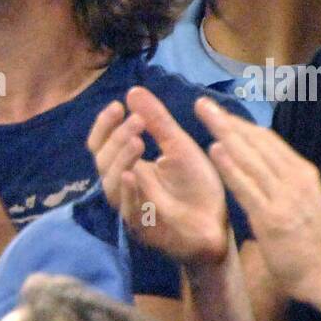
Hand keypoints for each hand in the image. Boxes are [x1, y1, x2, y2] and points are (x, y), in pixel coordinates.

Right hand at [86, 86, 227, 263]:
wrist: (219, 224)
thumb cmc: (197, 187)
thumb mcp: (179, 146)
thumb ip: (157, 121)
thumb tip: (133, 91)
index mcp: (128, 166)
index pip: (101, 145)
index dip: (104, 125)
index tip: (119, 106)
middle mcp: (124, 187)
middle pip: (102, 161)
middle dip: (116, 138)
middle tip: (137, 121)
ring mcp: (131, 208)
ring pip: (111, 184)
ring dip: (121, 160)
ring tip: (137, 141)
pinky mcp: (144, 229)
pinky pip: (128, 211)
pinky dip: (128, 192)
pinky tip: (133, 175)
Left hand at [196, 96, 320, 303]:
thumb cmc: (309, 243)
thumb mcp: (300, 203)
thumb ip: (281, 185)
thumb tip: (260, 168)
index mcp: (301, 173)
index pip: (267, 141)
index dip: (241, 125)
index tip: (219, 113)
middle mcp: (295, 179)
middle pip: (257, 142)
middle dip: (228, 121)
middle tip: (202, 104)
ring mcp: (284, 197)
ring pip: (251, 157)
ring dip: (224, 134)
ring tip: (203, 116)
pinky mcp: (272, 218)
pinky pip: (247, 187)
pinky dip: (230, 167)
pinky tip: (214, 151)